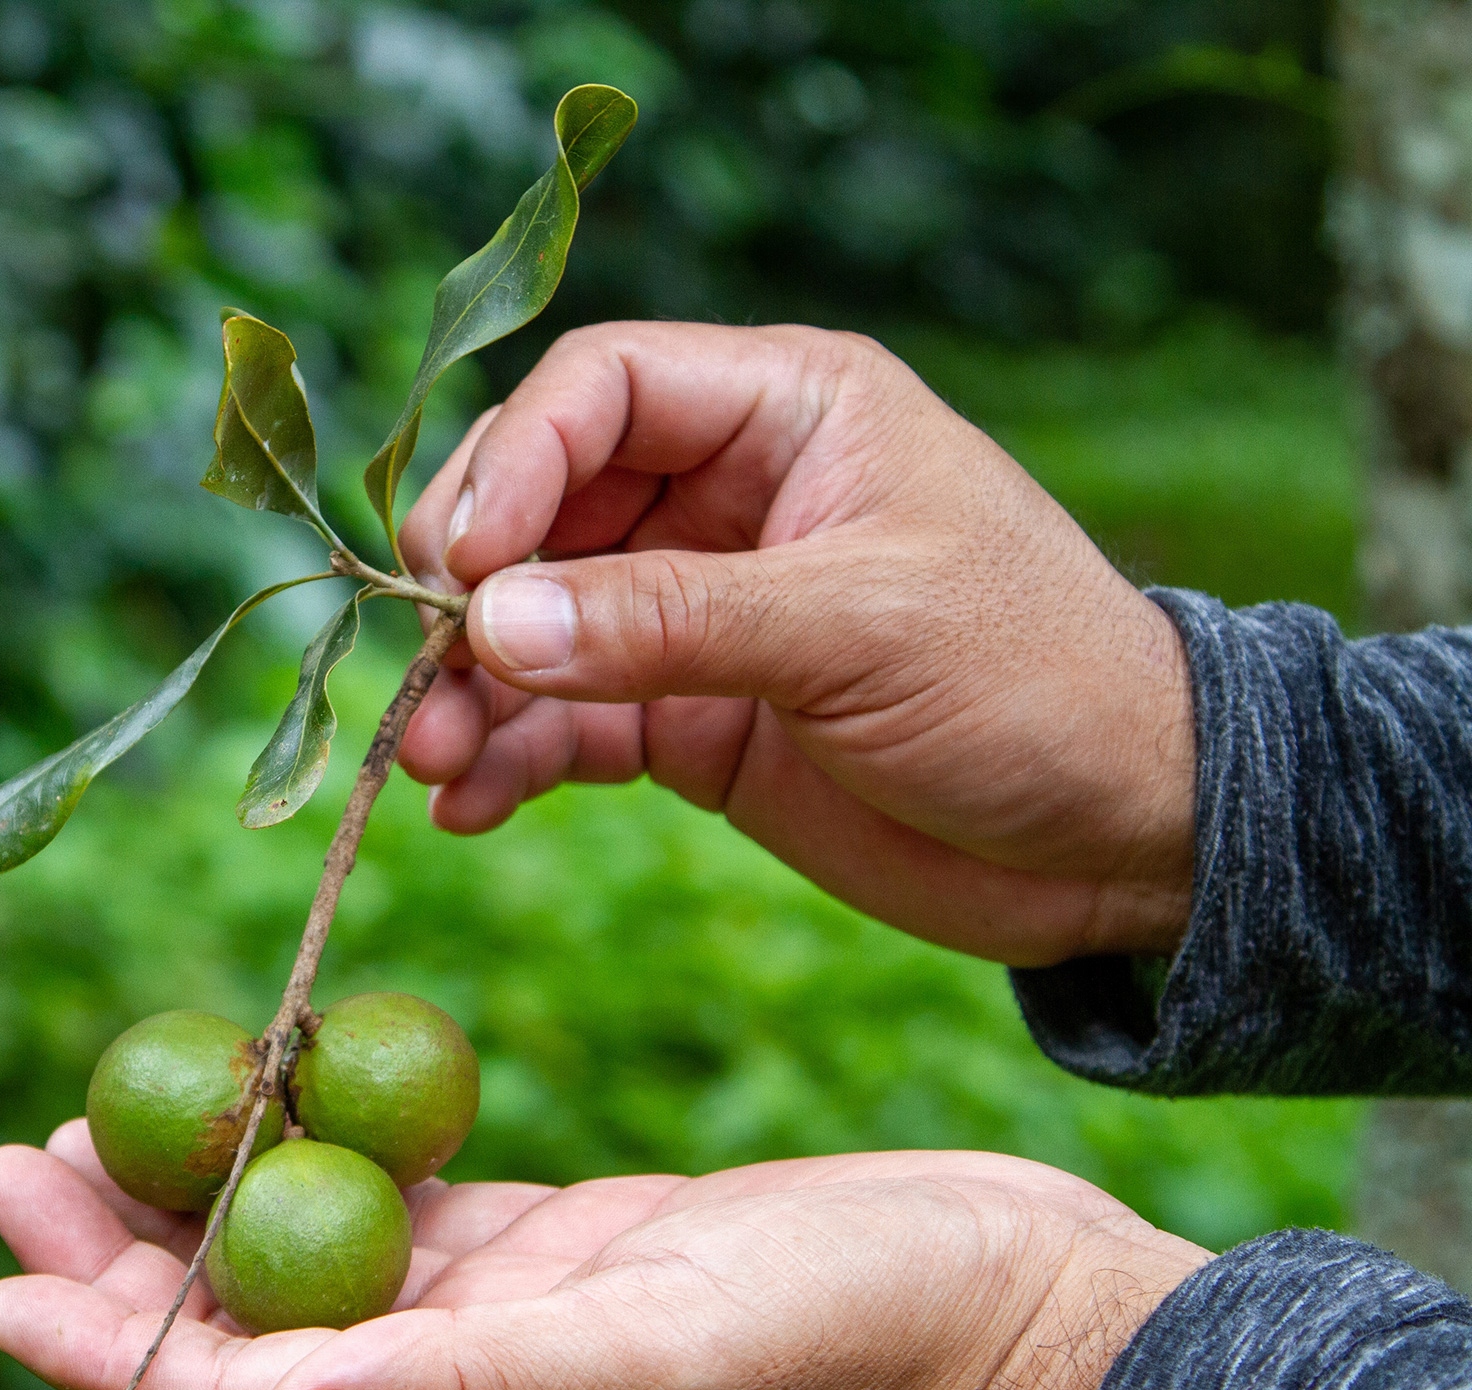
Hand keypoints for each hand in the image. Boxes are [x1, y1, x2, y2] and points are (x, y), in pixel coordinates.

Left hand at [0, 1122, 1207, 1389]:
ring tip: (100, 1116)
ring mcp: (519, 1320)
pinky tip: (275, 1091)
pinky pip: (416, 1201)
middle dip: (122, 1251)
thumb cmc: (860, 1349)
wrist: (1015, 1315)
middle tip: (10, 1155)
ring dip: (208, 1191)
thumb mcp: (657, 1362)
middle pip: (251, 1321)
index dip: (109, 1347)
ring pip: (318, 1252)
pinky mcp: (571, 1249)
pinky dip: (334, 1149)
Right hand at [396, 322, 1196, 965]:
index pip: (601, 389)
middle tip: (425, 669)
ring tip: (430, 762)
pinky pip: (564, 722)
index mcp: (789, 410)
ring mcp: (697, 612)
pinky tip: (469, 806)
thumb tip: (489, 625)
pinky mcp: (688, 719)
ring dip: (470, 692)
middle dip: (468, 589)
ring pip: (535, 625)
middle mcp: (726, 495)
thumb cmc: (1035, 684)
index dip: (515, 463)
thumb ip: (667, 622)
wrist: (1125, 840)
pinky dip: (510, 761)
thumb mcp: (857, 631)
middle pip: (539, 506)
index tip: (465, 568)